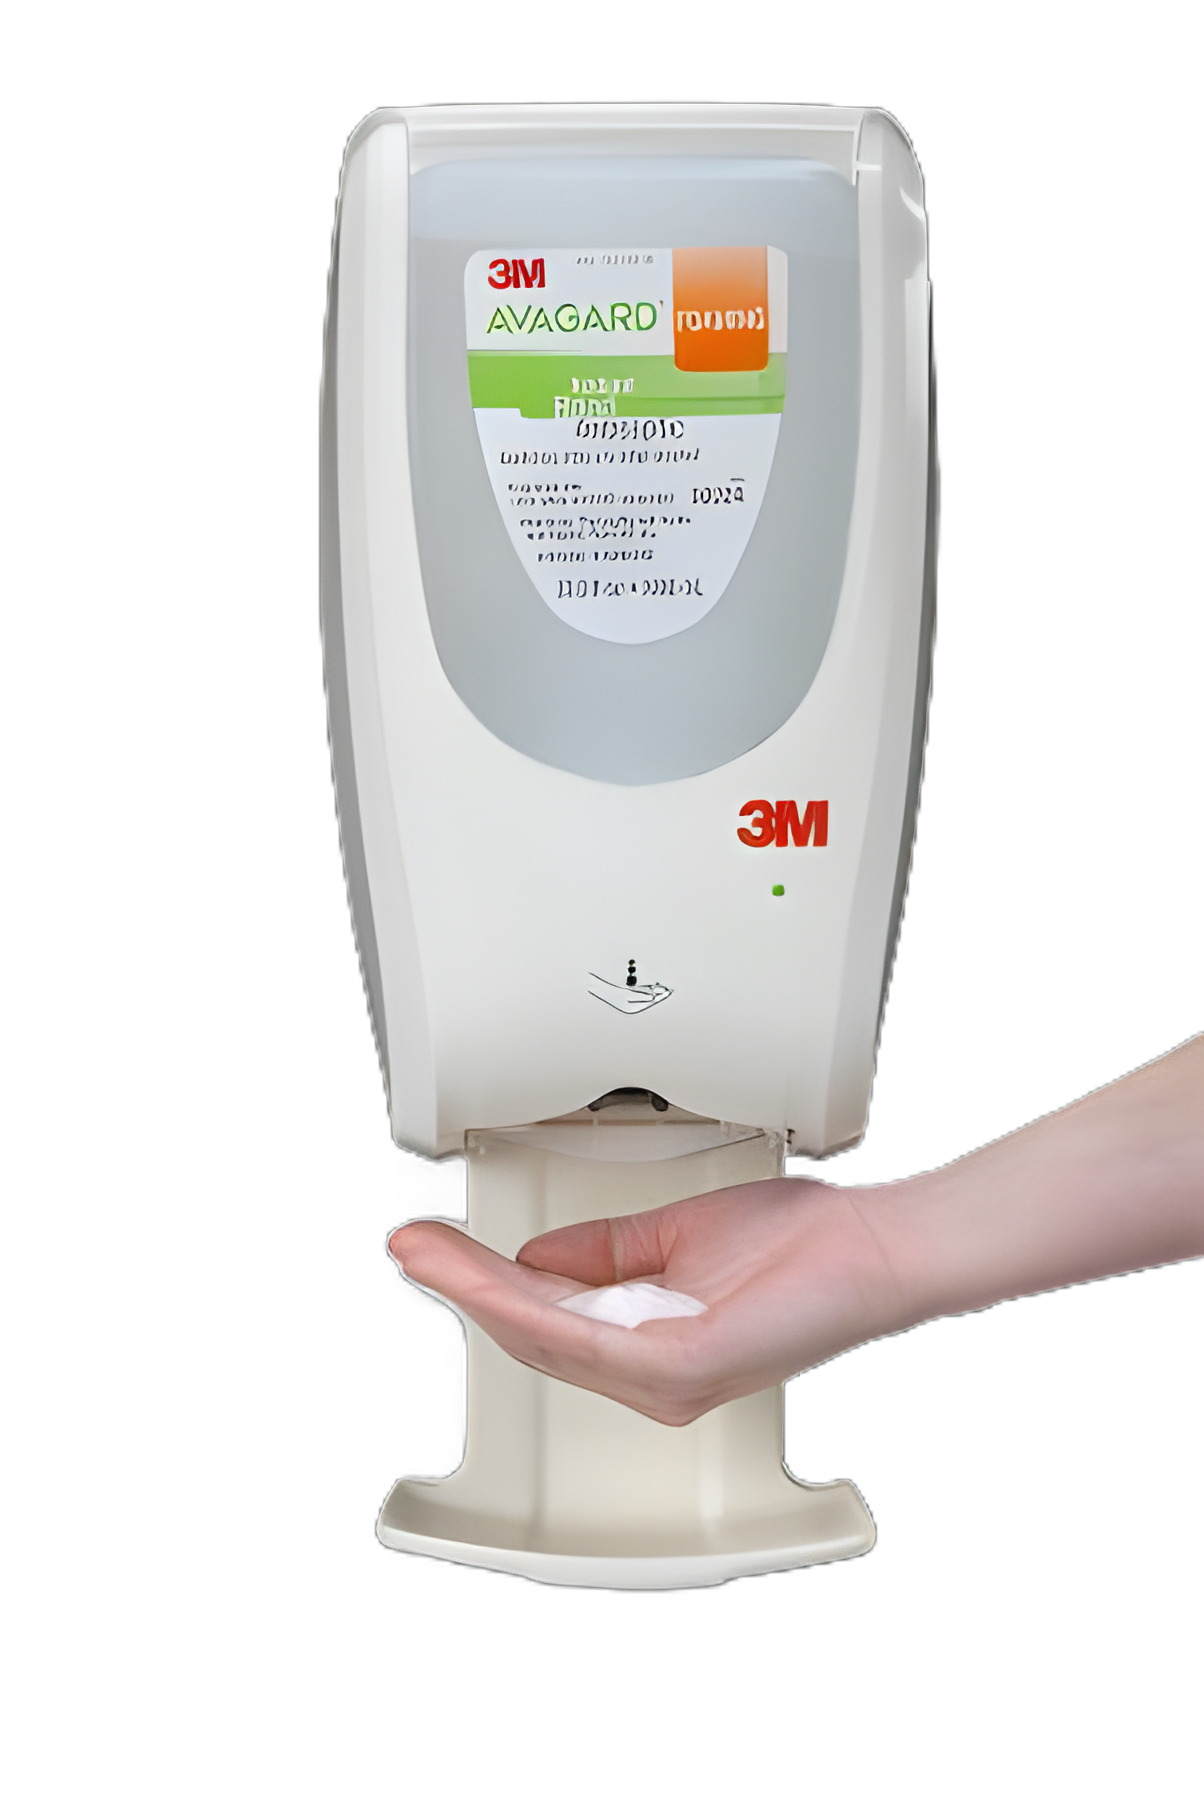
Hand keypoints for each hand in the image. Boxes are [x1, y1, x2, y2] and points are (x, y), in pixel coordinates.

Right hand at [388, 1177, 910, 1425]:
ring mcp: (662, 1377)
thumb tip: (538, 1252)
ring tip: (431, 1254)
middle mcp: (650, 1375)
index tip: (439, 1248)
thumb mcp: (674, 1236)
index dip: (484, 1282)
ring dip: (479, 1289)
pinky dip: (531, 1302)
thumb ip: (603, 1250)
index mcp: (647, 1344)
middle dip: (465, 1284)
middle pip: (531, 1332)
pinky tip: (496, 1275)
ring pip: (545, 1334)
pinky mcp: (678, 1367)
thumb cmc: (801, 1247)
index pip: (546, 1319)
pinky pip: (585, 1337)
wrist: (868, 1251)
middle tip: (414, 1247)